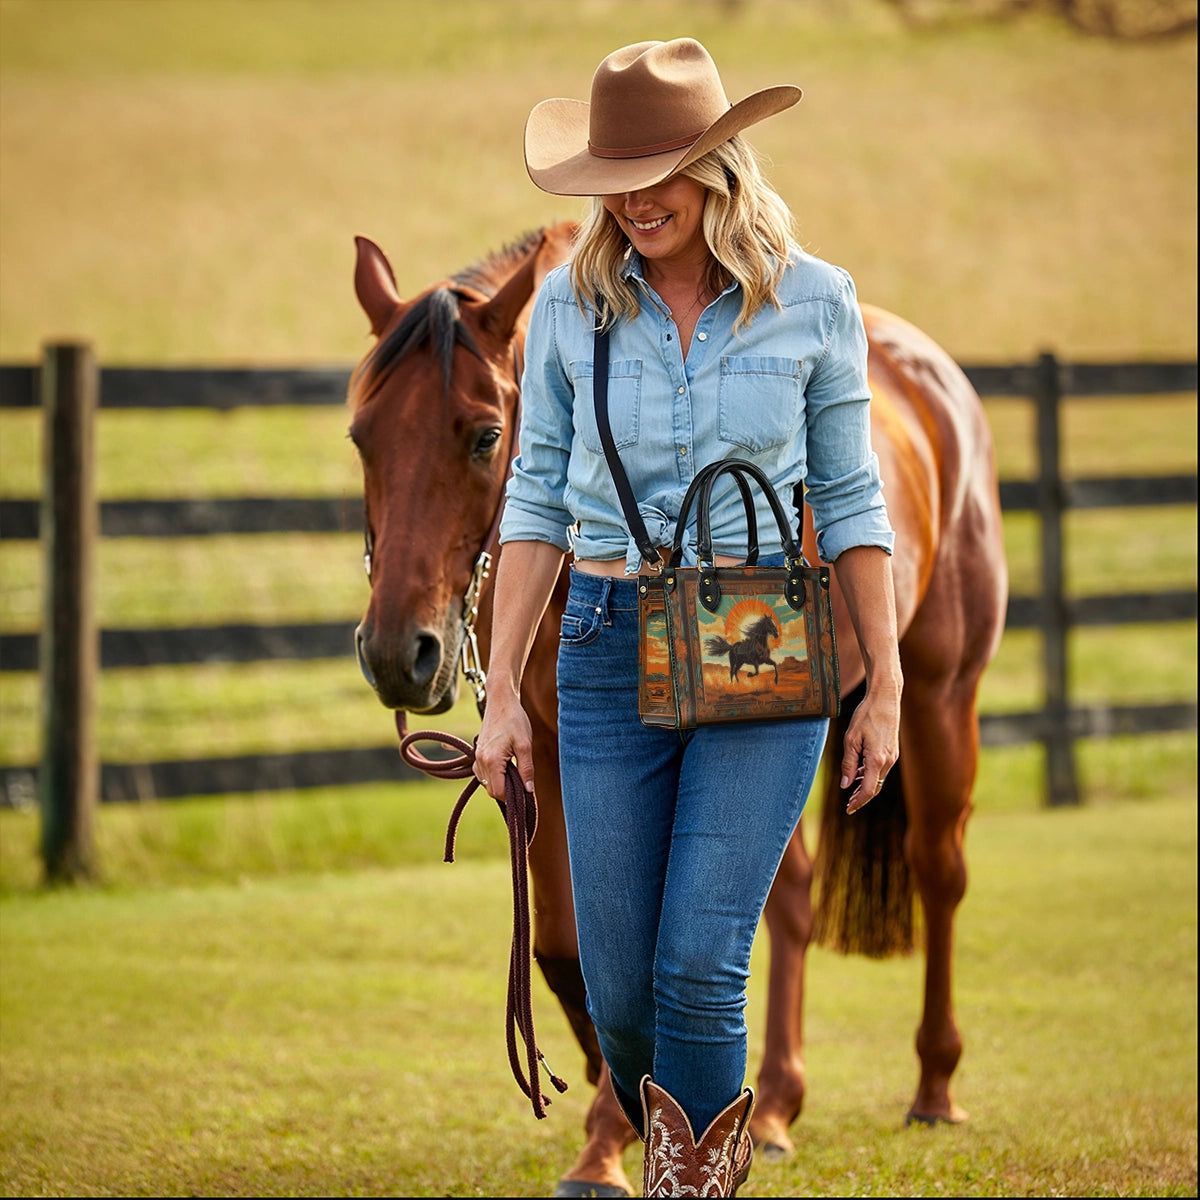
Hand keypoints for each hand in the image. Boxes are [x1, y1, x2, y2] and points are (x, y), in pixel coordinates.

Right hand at [473, 692, 535, 801]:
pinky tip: (507, 765)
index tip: (525, 792)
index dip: (512, 797)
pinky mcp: (478, 754)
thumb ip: (526, 769)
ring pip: (487, 783)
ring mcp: (477, 757)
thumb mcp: (525, 745)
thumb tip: (529, 790)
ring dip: (501, 783)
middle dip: (507, 790)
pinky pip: (484, 774)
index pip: (498, 792)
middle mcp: (480, 761)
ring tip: (516, 770)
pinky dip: (495, 775)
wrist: (501, 701)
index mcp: (491, 760)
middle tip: (523, 781)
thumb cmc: (514, 720)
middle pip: (492, 790)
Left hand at [838, 684, 900, 813]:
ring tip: (850, 791)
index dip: (858, 802)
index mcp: (877, 760)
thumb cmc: (866, 715)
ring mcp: (892, 756)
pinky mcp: (892, 751)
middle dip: (861, 797)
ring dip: (865, 786)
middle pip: (875, 787)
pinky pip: (881, 769)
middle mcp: (888, 761)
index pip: (868, 790)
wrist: (885, 699)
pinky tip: (859, 774)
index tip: (848, 810)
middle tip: (848, 805)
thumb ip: (848, 764)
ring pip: (878, 779)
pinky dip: (870, 775)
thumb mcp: (851, 739)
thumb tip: (845, 784)